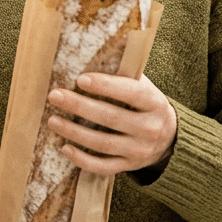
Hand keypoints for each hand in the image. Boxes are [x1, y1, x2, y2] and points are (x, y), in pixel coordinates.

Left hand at [45, 73, 177, 175]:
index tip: (81, 79)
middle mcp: (150, 129)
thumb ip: (124, 74)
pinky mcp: (128, 166)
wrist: (168, 139)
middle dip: (80, 106)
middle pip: (112, 118)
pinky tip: (65, 148)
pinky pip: (103, 167)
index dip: (106, 86)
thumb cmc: (146, 105)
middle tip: (55, 96)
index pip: (131, 93)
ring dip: (75, 132)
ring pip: (103, 144)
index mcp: (155, 103)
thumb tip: (93, 54)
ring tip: (53, 120)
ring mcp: (139, 151)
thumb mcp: (144, 87)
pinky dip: (82, 160)